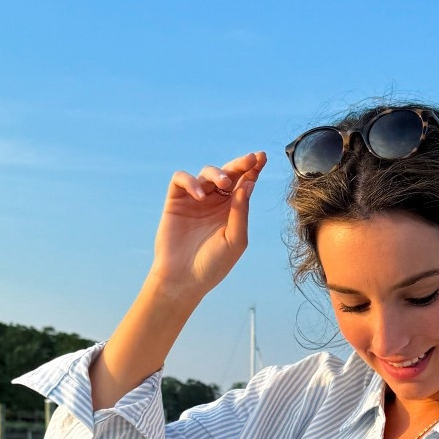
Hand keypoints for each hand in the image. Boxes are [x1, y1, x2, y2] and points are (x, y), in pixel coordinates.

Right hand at [151, 152, 265, 300]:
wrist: (183, 280)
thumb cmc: (213, 265)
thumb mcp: (235, 240)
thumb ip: (241, 212)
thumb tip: (249, 184)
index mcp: (233, 210)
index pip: (245, 183)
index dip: (253, 169)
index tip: (262, 158)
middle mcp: (215, 202)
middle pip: (228, 173)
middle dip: (240, 164)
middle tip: (250, 159)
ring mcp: (195, 200)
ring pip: (206, 172)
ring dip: (217, 173)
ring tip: (224, 184)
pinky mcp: (175, 201)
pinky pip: (181, 179)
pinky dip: (191, 181)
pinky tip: (200, 195)